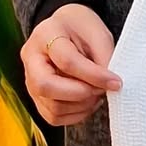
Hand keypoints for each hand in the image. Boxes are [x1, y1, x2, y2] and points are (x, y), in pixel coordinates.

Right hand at [21, 3, 121, 125]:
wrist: (65, 28)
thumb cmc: (81, 28)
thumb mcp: (97, 33)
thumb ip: (104, 57)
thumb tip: (111, 85)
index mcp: (45, 34)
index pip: (66, 61)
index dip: (94, 75)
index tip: (115, 82)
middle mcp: (31, 59)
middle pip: (46, 86)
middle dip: (80, 94)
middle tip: (101, 89)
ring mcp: (30, 80)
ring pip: (52, 107)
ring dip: (81, 106)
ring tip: (97, 93)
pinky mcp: (36, 97)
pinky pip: (53, 117)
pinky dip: (76, 115)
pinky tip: (89, 101)